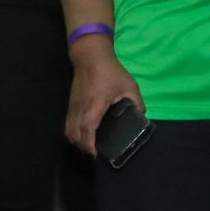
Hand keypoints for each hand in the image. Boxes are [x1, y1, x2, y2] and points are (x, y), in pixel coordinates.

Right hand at [64, 40, 145, 155]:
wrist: (90, 56)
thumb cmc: (110, 71)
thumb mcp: (129, 85)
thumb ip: (137, 101)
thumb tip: (141, 115)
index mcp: (95, 105)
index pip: (87, 129)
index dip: (89, 145)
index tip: (95, 154)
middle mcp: (81, 108)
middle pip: (74, 134)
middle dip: (82, 147)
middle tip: (95, 152)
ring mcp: (73, 106)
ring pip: (68, 130)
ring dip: (76, 141)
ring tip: (88, 146)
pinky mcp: (71, 103)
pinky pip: (68, 123)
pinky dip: (73, 132)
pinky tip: (82, 134)